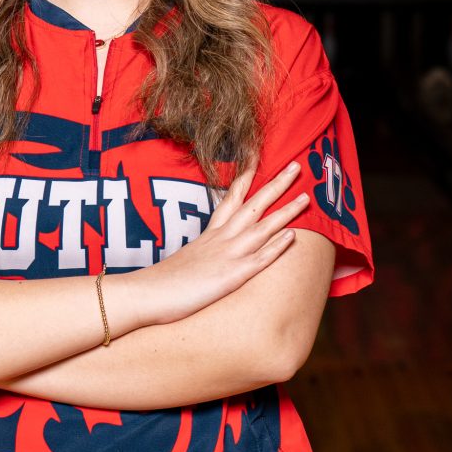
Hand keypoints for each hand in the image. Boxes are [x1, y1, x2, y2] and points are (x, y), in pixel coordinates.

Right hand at [130, 157, 310, 326]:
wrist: (145, 294)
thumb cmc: (162, 282)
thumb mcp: (185, 260)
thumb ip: (201, 253)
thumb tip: (206, 255)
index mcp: (209, 234)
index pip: (231, 198)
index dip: (246, 178)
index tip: (259, 158)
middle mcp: (221, 239)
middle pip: (253, 205)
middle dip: (276, 185)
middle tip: (296, 166)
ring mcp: (227, 256)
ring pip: (262, 228)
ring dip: (286, 212)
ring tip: (306, 197)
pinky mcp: (230, 277)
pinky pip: (259, 260)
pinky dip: (276, 247)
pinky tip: (293, 236)